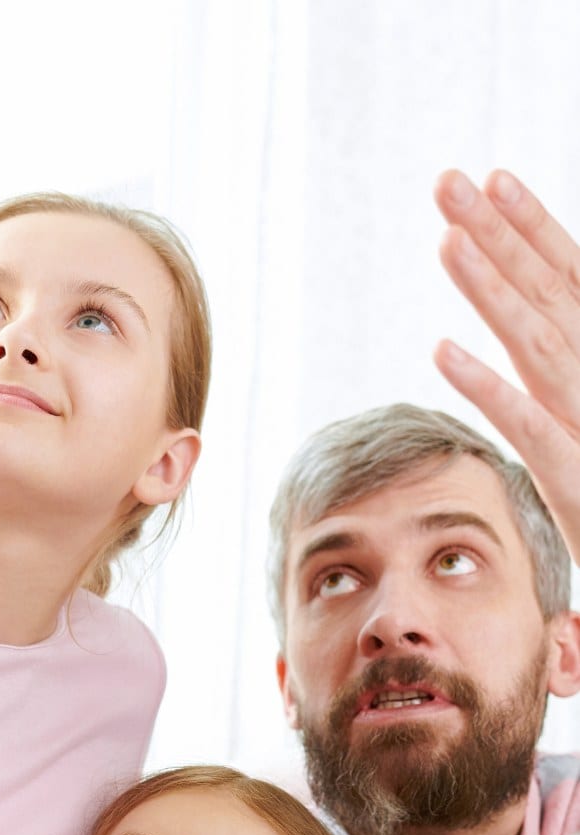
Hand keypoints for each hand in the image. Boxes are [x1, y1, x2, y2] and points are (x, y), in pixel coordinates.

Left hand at [434, 168, 579, 564]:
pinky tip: (441, 351)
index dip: (532, 228)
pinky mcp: (578, 480)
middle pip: (549, 294)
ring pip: (539, 346)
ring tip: (446, 241)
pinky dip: (488, 387)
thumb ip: (564, 364)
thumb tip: (541, 319)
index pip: (570, 279)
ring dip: (492, 291)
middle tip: (445, 182)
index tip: (490, 180)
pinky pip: (530, 427)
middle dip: (498, 234)